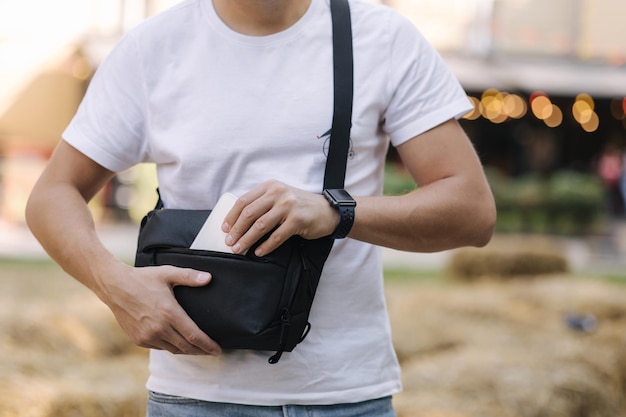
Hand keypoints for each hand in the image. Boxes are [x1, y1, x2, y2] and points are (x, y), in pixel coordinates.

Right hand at [99, 263, 221, 355]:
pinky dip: (171, 347)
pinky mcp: (138, 340)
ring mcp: (147, 336)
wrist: (114, 286)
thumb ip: (189, 276)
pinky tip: (178, 343)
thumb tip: (209, 278)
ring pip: (173, 350)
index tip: (218, 350)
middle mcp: (158, 328)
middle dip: (201, 351)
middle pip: (186, 347)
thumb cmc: (143, 278)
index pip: (194, 336)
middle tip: (212, 351)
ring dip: (186, 351)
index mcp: (169, 313)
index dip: (208, 345)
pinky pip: (160, 347)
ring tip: (197, 348)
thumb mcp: (168, 273)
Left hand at [222, 180, 339, 255]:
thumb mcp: (280, 197)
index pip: (243, 200)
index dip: (231, 216)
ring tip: (239, 249)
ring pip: (260, 225)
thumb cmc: (300, 206)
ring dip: (247, 239)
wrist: (327, 211)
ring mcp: (288, 206)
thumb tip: (238, 221)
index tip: (224, 228)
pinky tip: (259, 252)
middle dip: (236, 230)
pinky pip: (277, 236)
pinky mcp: (297, 220)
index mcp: (270, 186)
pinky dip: (266, 246)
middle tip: (229, 242)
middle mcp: (278, 193)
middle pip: (249, 213)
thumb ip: (262, 203)